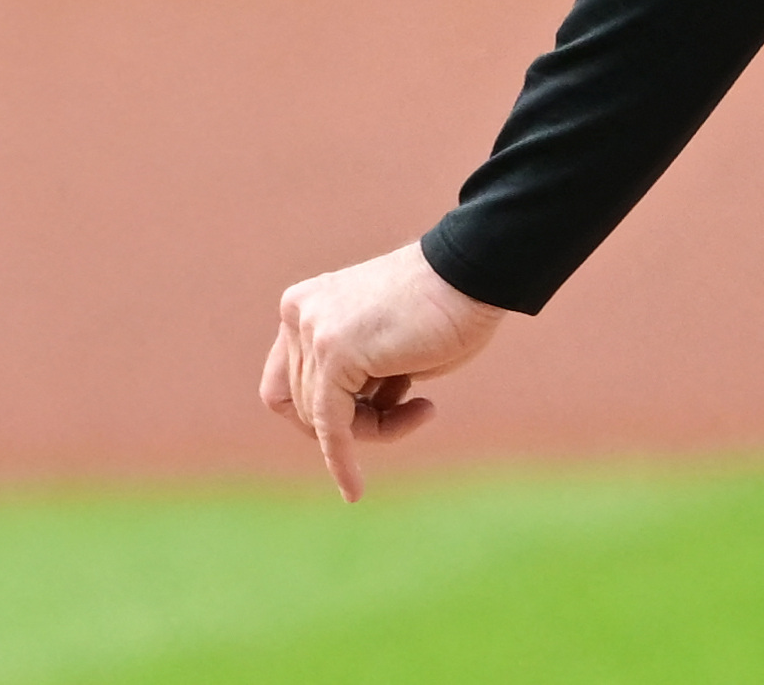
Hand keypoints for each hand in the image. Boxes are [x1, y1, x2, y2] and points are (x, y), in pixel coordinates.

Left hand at [257, 241, 505, 499]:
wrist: (474, 274)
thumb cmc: (444, 310)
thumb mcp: (381, 345)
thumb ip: (352, 373)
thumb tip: (336, 424)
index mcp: (305, 306)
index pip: (289, 384)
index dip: (321, 413)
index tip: (369, 415)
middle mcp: (298, 313)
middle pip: (304, 405)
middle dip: (357, 421)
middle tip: (410, 408)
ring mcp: (313, 330)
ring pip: (323, 420)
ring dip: (375, 429)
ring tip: (422, 408)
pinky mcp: (335, 352)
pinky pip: (332, 427)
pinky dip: (341, 462)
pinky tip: (354, 490)